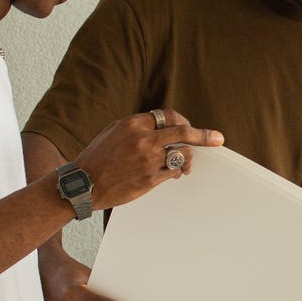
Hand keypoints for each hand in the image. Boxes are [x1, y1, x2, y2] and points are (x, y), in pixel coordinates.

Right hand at [75, 108, 223, 209]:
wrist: (83, 184)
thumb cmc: (97, 157)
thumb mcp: (114, 132)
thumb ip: (139, 127)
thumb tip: (163, 126)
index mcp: (134, 124)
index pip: (169, 116)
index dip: (183, 121)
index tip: (192, 126)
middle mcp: (143, 140)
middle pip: (183, 133)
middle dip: (204, 136)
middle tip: (218, 139)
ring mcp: (148, 160)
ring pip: (181, 154)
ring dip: (188, 158)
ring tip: (188, 164)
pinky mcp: (150, 179)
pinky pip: (174, 172)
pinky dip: (177, 171)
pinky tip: (175, 173)